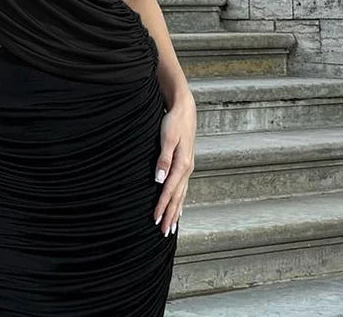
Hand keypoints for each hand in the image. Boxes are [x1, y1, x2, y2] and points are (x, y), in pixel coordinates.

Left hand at [153, 89, 195, 236]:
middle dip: (170, 215)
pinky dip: (180, 200)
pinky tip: (179, 207)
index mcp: (182, 164)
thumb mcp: (166, 138)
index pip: (169, 190)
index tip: (155, 220)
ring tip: (171, 226)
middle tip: (163, 233)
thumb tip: (159, 180)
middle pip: (177, 197)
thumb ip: (163, 159)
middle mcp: (186, 169)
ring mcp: (187, 167)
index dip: (162, 206)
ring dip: (175, 211)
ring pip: (181, 194)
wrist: (184, 109)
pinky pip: (183, 187)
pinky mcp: (185, 164)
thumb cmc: (174, 122)